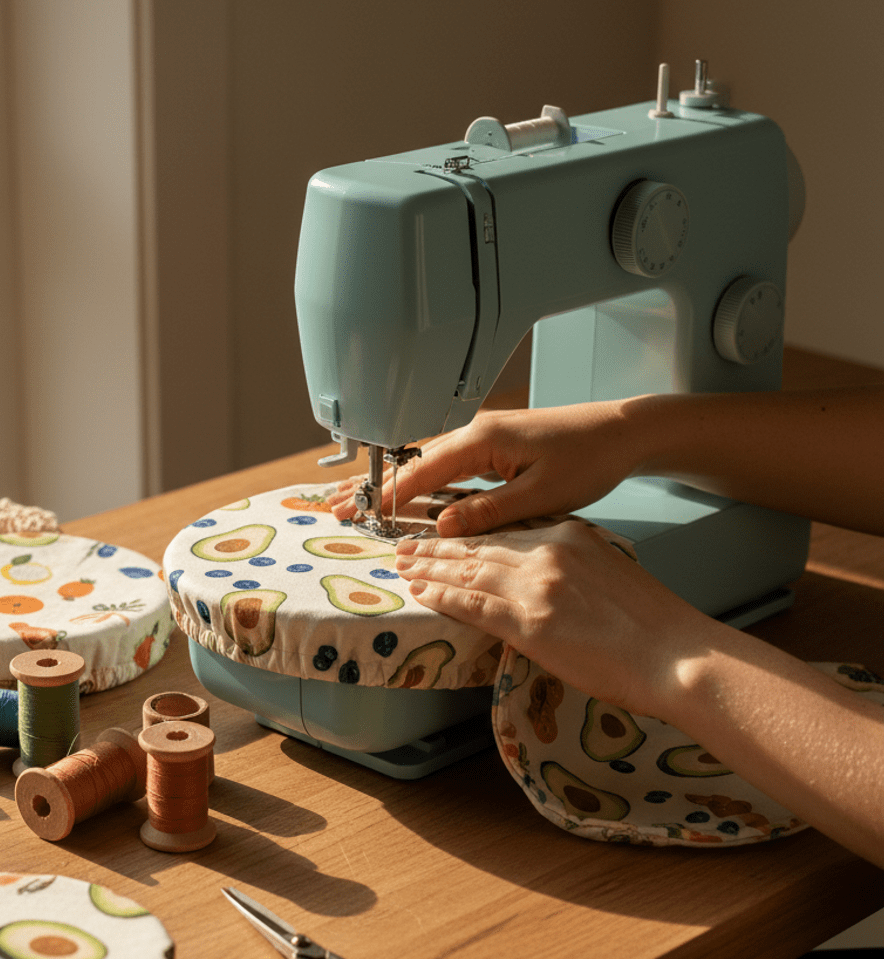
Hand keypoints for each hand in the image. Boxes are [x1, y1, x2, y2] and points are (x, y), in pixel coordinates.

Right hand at [329, 400, 642, 535]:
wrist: (623, 431)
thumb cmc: (590, 458)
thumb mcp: (541, 494)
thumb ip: (488, 511)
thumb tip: (443, 527)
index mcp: (481, 440)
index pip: (420, 471)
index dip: (384, 495)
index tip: (354, 514)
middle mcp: (475, 433)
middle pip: (410, 464)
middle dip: (373, 488)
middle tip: (335, 509)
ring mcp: (482, 437)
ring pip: (425, 464)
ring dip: (392, 485)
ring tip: (358, 504)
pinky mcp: (492, 445)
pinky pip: (445, 466)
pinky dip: (419, 482)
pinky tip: (406, 497)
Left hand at [394, 522, 718, 715]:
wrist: (675, 654)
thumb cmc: (652, 625)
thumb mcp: (608, 573)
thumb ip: (569, 567)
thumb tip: (539, 580)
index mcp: (569, 535)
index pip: (505, 530)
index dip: (468, 532)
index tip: (444, 532)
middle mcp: (548, 552)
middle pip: (479, 545)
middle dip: (438, 546)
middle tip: (407, 544)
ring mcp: (536, 585)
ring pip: (468, 571)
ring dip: (429, 569)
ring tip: (403, 567)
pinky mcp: (528, 621)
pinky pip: (472, 605)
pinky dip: (442, 597)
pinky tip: (421, 593)